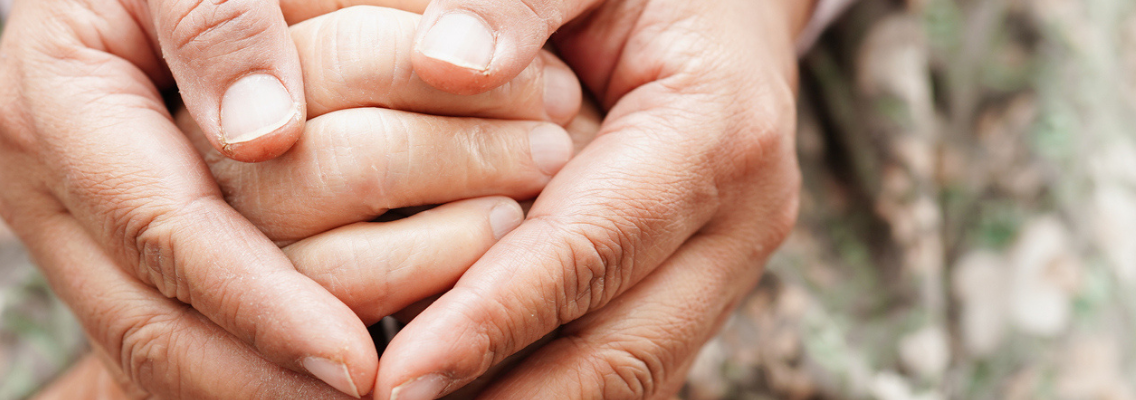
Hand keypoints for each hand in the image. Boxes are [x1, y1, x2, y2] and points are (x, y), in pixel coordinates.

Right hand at [0, 3, 578, 397]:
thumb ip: (218, 18)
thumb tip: (264, 137)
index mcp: (54, 104)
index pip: (161, 228)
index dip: (259, 304)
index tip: (356, 363)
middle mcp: (45, 188)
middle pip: (149, 327)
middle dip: (266, 379)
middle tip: (384, 396)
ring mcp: (72, 235)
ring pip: (158, 355)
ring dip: (266, 388)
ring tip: (379, 392)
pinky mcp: (112, 260)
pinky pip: (174, 343)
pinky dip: (254, 374)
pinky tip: (332, 381)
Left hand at [369, 0, 814, 398]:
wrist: (727, 1)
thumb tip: (441, 63)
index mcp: (716, 131)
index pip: (590, 248)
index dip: (493, 319)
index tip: (399, 377)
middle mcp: (736, 221)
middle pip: (620, 354)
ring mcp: (721, 270)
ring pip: (624, 383)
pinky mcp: (691, 295)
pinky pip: (617, 370)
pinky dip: (535, 392)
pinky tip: (454, 398)